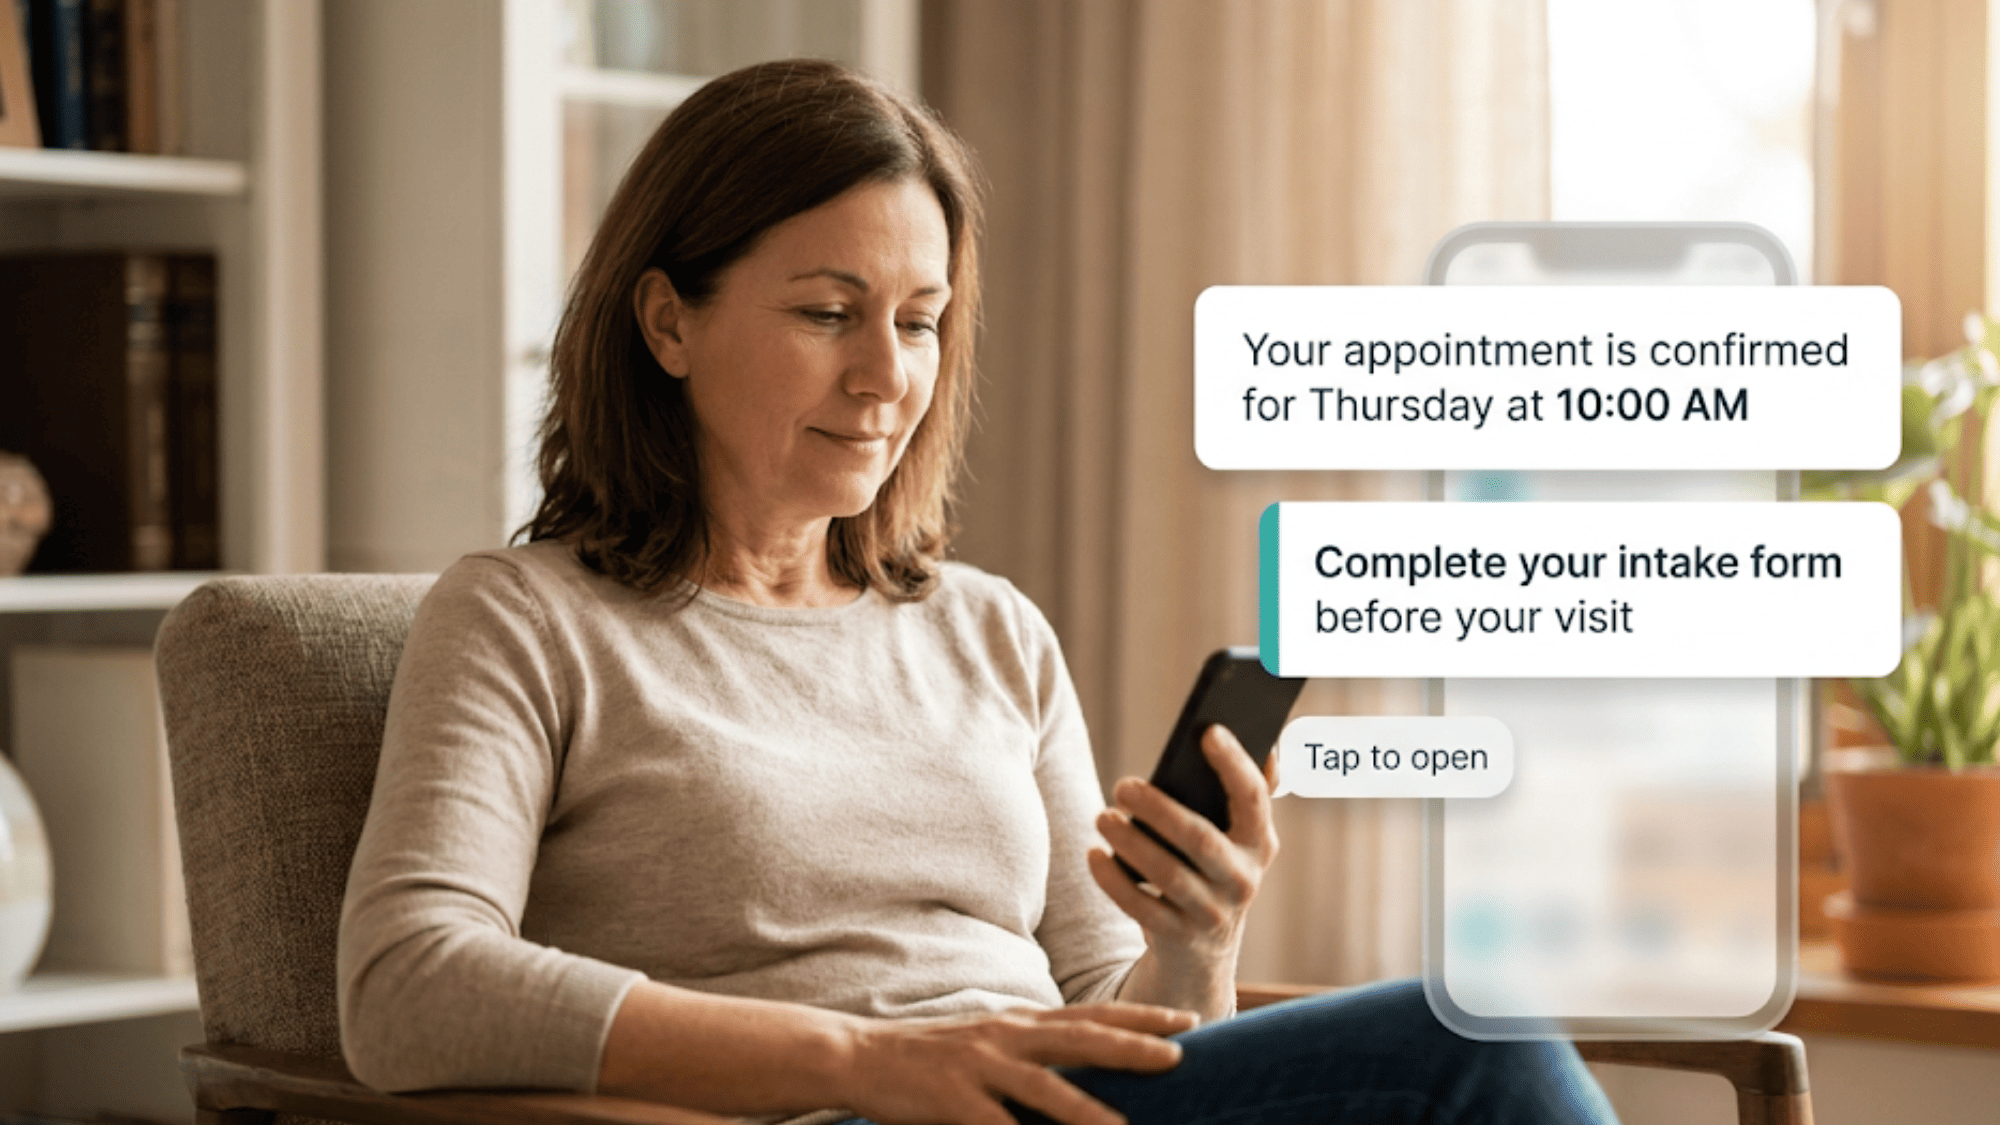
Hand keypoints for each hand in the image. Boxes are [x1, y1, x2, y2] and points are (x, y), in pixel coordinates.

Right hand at [837, 1003, 1193, 1124]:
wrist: (858, 1055)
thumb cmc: (928, 1056)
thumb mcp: (987, 1041)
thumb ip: (1031, 1050)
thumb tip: (1081, 1059)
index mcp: (1017, 1023)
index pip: (1090, 1014)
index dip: (1139, 1015)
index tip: (1186, 1017)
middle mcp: (1005, 1036)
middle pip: (1080, 1038)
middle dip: (1132, 1045)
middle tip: (1179, 1054)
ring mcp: (979, 1066)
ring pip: (1044, 1089)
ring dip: (1087, 1113)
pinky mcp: (953, 1100)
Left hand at [1087, 725, 1280, 981]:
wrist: (1201, 950)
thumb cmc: (1210, 869)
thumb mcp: (1235, 836)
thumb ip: (1247, 792)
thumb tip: (1268, 745)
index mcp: (1259, 842)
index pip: (1254, 797)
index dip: (1234, 763)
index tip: (1208, 732)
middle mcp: (1243, 879)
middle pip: (1201, 839)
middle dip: (1160, 809)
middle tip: (1122, 786)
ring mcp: (1212, 913)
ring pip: (1167, 875)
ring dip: (1130, 842)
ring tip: (1102, 816)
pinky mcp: (1179, 937)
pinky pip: (1140, 908)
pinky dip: (1113, 881)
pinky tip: (1094, 855)